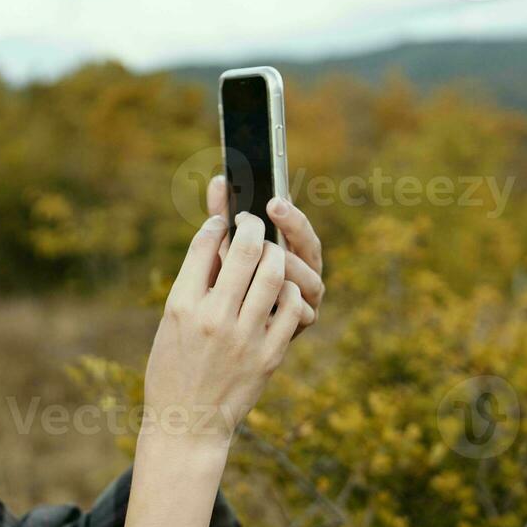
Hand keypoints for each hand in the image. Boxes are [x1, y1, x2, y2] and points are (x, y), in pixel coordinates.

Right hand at [143, 209, 312, 445]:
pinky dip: (290, 289)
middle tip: (252, 223)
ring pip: (273, 273)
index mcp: (182, 306)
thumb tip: (215, 243)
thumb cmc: (172, 369)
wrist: (186, 424)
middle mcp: (213, 318)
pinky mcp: (269, 355)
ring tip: (269, 252)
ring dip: (274, 253)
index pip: (204, 245)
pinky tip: (282, 288)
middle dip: (252, 227)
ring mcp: (244, 337)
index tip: (221, 221)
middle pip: (244, 251)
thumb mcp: (170, 324)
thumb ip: (192, 285)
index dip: (216, 224)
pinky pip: (291, 307)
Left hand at [205, 174, 323, 336]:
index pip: (299, 227)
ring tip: (263, 257)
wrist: (217, 346)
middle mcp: (302, 274)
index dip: (290, 215)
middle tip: (260, 223)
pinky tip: (266, 298)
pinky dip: (287, 303)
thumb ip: (222, 218)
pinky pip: (300, 313)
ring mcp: (302, 302)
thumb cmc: (222, 290)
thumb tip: (217, 180)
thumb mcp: (222, 253)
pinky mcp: (295, 329)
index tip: (272, 202)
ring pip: (308, 280)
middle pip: (310, 248)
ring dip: (286, 266)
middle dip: (290, 232)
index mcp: (290, 252)